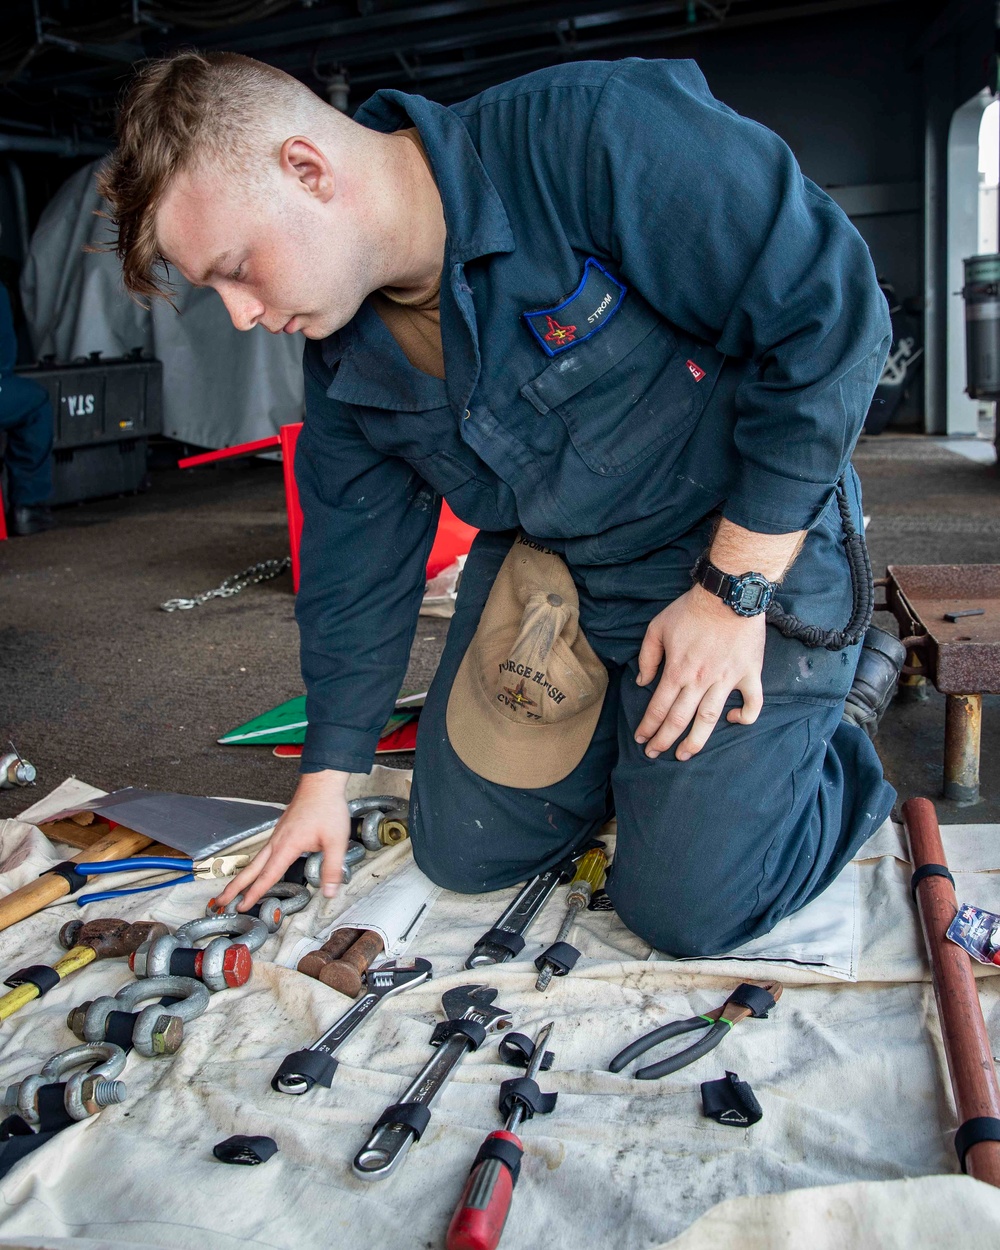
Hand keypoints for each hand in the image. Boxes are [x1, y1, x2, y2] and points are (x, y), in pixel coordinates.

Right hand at [213, 770, 351, 910]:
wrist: (321, 784)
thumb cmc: (327, 808)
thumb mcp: (336, 841)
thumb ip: (332, 868)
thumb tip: (330, 891)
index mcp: (287, 846)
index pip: (267, 875)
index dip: (254, 893)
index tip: (241, 906)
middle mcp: (276, 841)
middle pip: (251, 869)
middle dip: (234, 887)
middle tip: (220, 902)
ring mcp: (276, 836)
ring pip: (255, 860)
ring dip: (242, 877)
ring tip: (231, 891)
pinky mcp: (280, 831)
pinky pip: (263, 852)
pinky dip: (254, 865)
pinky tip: (255, 870)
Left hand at [634, 584, 764, 760]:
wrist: (728, 594)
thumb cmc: (691, 610)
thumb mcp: (657, 627)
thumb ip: (647, 657)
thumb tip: (642, 682)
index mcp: (677, 670)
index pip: (658, 708)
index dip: (648, 728)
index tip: (642, 740)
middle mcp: (700, 680)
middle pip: (679, 719)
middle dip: (664, 740)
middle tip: (655, 755)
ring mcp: (726, 680)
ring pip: (709, 720)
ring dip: (696, 741)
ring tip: (685, 755)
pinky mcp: (749, 674)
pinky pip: (752, 703)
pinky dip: (745, 717)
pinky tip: (733, 721)